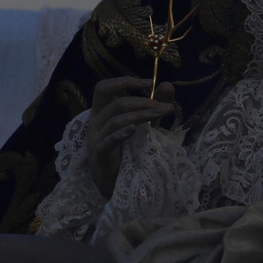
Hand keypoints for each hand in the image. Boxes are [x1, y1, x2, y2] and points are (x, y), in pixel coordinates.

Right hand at [88, 77, 175, 198]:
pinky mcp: (99, 155)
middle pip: (114, 103)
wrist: (115, 180)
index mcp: (101, 112)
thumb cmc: (126, 149)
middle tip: (162, 106)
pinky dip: (121, 133)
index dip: (124, 81)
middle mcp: (95, 122)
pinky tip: (134, 129)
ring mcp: (95, 139)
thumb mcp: (143, 124)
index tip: (150, 82)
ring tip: (160, 115)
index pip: (104, 88)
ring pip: (115, 120)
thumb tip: (167, 85)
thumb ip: (153, 106)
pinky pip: (107, 141)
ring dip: (141, 116)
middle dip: (141, 101)